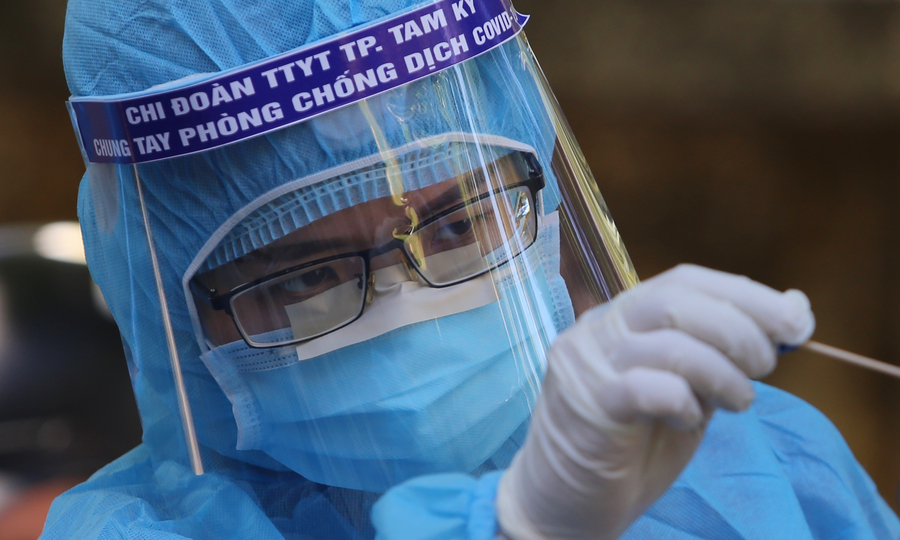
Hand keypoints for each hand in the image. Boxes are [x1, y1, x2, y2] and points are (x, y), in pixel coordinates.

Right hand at [495, 264, 813, 539]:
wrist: (567, 502)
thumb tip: (793, 309)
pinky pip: (648, 387)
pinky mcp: (586, 403)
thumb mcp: (689, 394)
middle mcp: (599, 328)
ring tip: (737, 402)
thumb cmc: (631, 447)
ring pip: (668, 343)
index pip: (685, 281)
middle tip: (764, 368)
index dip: (745, 294)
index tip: (795, 322)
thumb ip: (723, 356)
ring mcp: (587, 363)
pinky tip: (688, 421)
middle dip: (738, 329)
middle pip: (675, 300)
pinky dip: (684, 402)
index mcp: (624, 317)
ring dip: (722, 372)